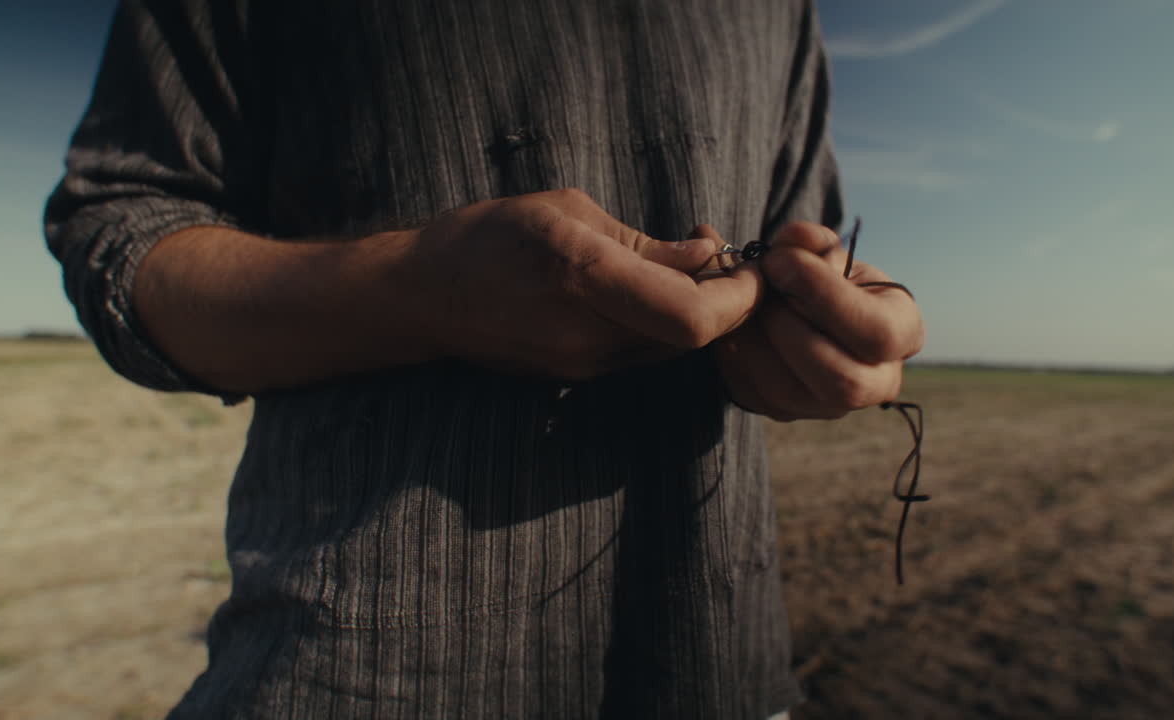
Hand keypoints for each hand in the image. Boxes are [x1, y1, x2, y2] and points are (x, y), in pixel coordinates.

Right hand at [412, 188, 761, 379]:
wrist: (422, 298)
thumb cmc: (489, 237)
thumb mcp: (568, 212)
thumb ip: (645, 242)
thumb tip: (706, 254)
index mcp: (583, 277)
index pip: (691, 316)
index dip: (739, 300)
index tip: (751, 268)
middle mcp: (588, 334)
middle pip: (692, 338)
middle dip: (729, 303)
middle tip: (729, 259)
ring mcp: (582, 365)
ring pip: (672, 349)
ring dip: (698, 313)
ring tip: (692, 266)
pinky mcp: (578, 377)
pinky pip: (644, 353)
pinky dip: (664, 324)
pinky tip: (653, 289)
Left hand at [707, 222, 923, 419]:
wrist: (801, 309)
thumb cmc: (825, 277)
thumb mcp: (827, 252)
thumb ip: (812, 242)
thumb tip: (796, 240)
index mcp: (902, 333)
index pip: (877, 333)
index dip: (825, 296)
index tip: (780, 261)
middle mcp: (877, 382)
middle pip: (841, 380)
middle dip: (790, 330)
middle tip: (761, 290)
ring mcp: (830, 406)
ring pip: (786, 390)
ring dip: (755, 340)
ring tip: (743, 301)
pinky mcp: (786, 412)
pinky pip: (752, 392)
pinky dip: (734, 353)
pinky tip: (733, 322)